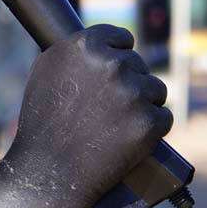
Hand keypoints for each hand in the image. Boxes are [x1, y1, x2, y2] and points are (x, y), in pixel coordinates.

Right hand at [0, 25, 171, 207]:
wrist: (50, 170)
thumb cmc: (43, 121)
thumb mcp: (48, 70)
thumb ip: (77, 51)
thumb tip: (104, 42)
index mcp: (86, 45)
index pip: (122, 38)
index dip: (119, 54)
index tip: (114, 71)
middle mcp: (112, 64)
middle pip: (139, 65)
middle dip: (129, 83)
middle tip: (108, 108)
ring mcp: (133, 93)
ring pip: (156, 89)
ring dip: (144, 104)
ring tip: (117, 124)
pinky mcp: (149, 122)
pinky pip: (163, 117)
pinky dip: (151, 128)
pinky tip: (129, 137)